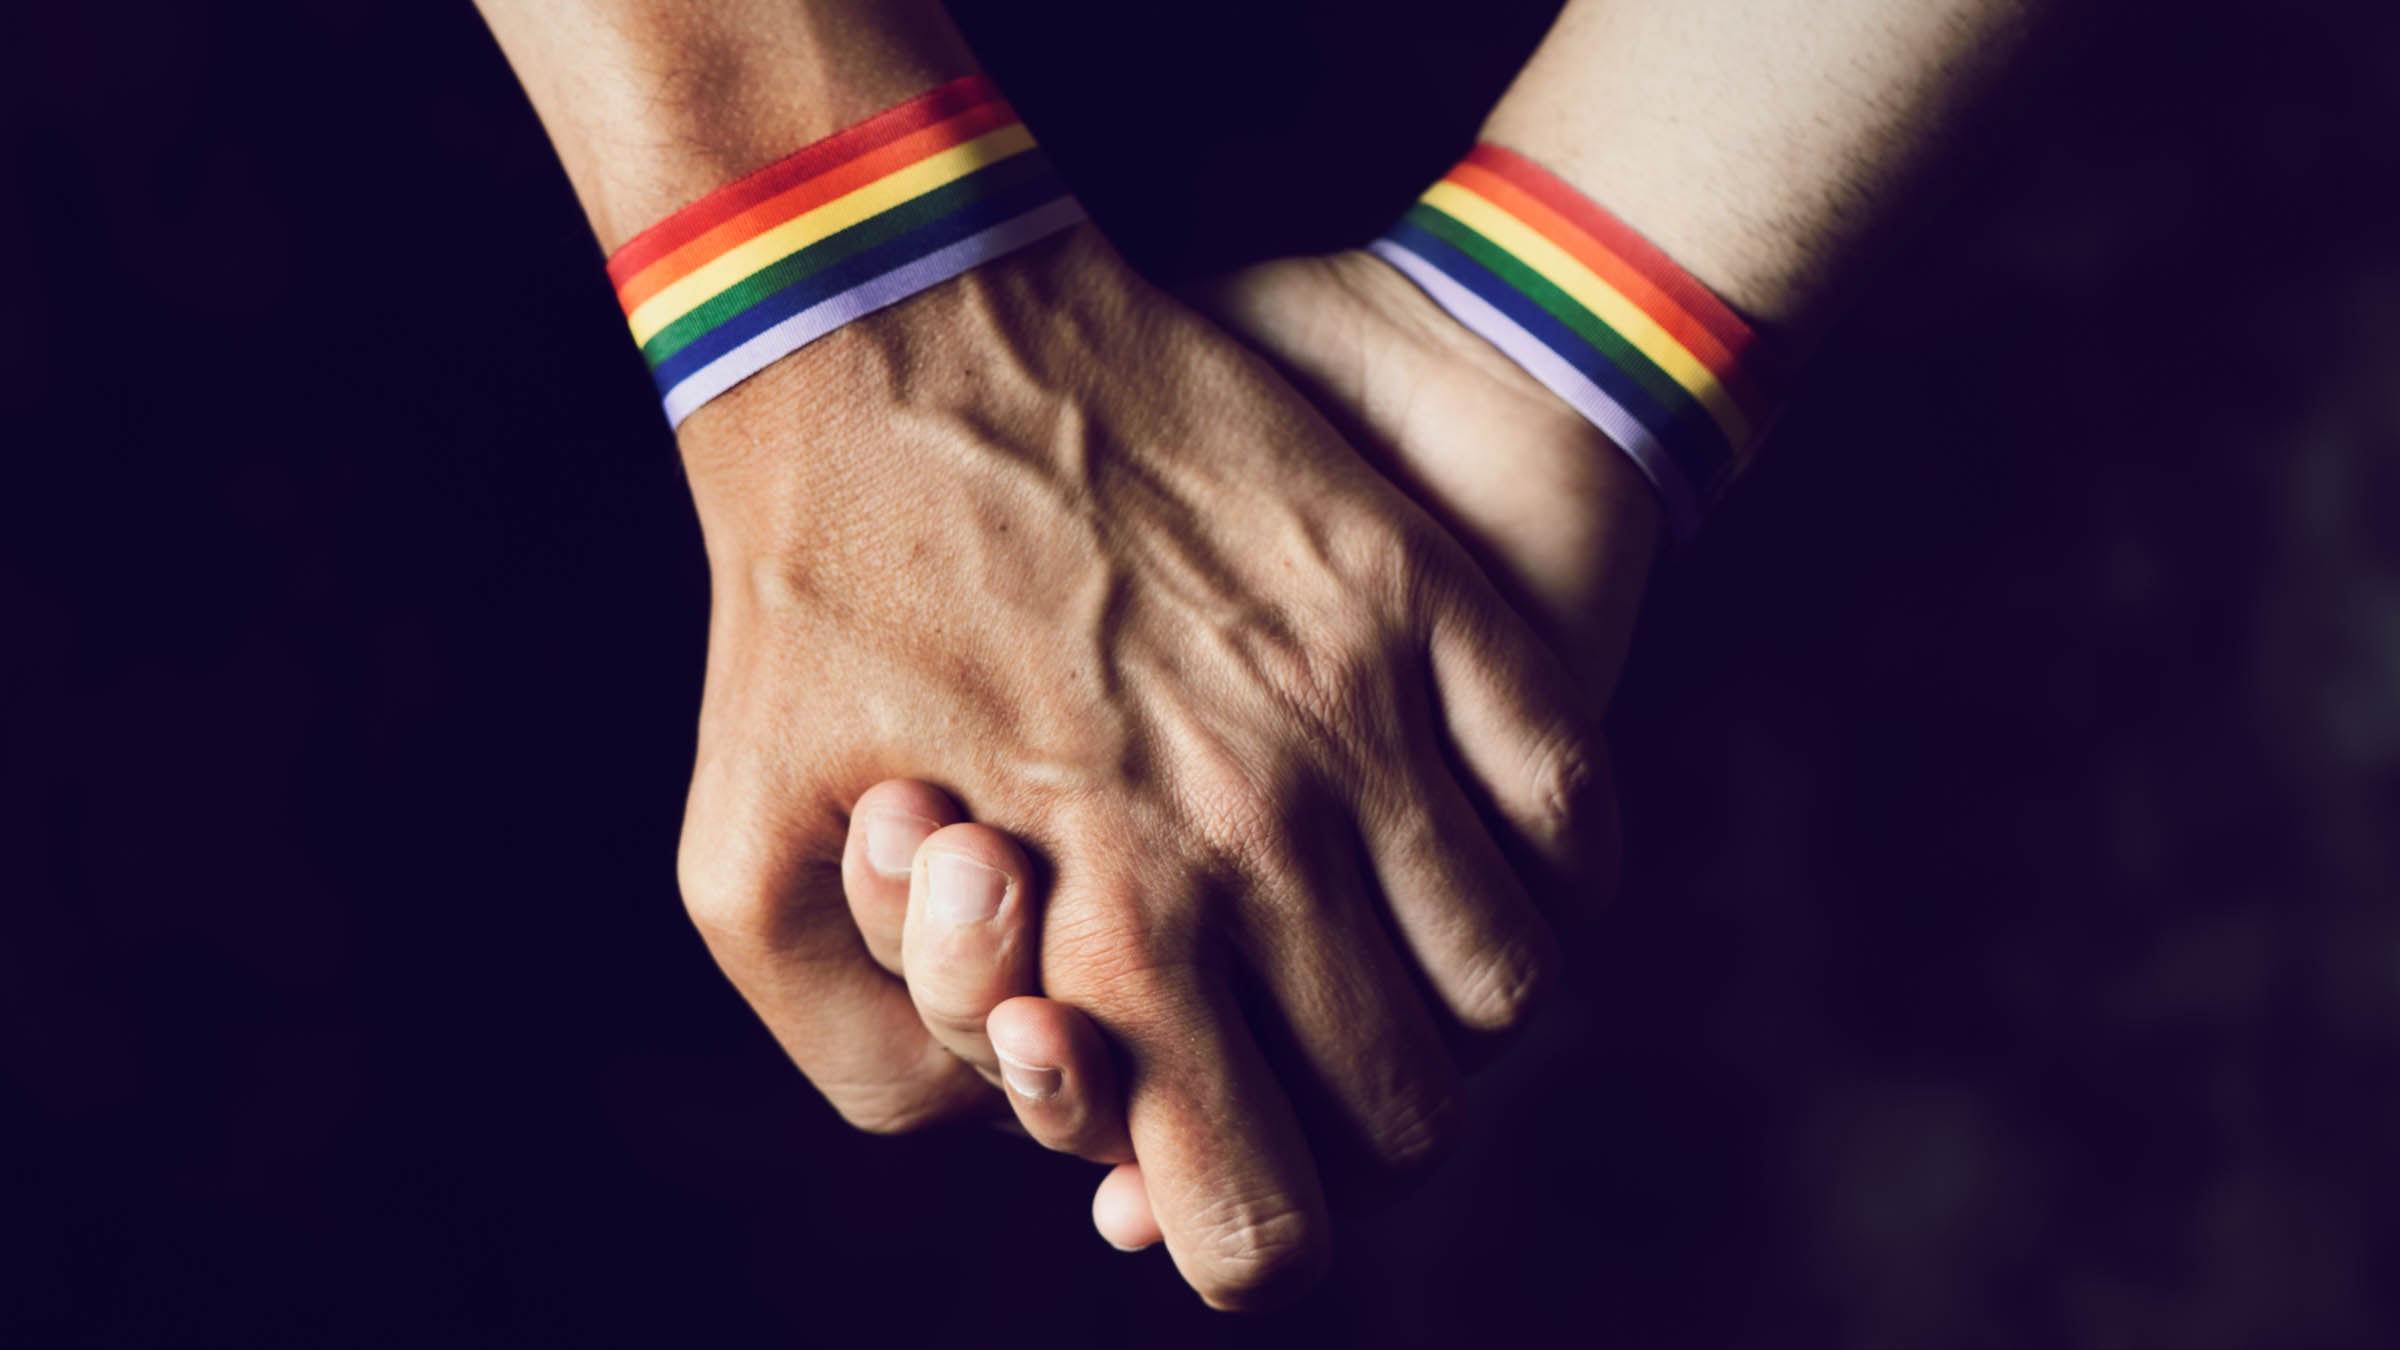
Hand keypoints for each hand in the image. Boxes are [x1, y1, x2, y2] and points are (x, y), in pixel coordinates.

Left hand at [673, 224, 1600, 1308]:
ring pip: (1506, 980)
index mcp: (1108, 928)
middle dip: (1346, 1137)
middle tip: (1287, 1073)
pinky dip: (1551, 878)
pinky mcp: (1420, 597)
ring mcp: (1363, 710)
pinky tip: (1481, 866)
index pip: (1258, 1217)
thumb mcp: (739, 871)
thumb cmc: (802, 602)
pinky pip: (1571, 810)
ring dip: (1453, 1015)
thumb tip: (1018, 1136)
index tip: (1222, 1206)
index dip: (1243, 1244)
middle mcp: (1261, 839)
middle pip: (1404, 1110)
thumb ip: (873, 1058)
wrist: (890, 324)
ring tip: (1383, 969)